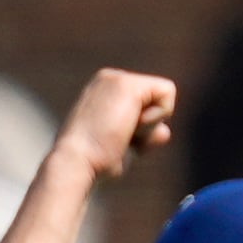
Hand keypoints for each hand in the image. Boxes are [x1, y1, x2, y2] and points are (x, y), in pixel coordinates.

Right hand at [50, 68, 177, 182]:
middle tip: (117, 141)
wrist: (75, 163)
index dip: (139, 131)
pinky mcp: (128, 84)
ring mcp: (117, 79)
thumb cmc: (92, 163)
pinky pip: (167, 93)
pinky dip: (156, 117)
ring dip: (149, 125)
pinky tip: (131, 126)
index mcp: (102, 92)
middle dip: (146, 128)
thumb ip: (143, 137)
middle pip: (154, 100)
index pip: (142, 105)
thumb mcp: (122, 149)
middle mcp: (109, 80)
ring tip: (121, 134)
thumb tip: (164, 132)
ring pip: (162, 97)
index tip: (115, 144)